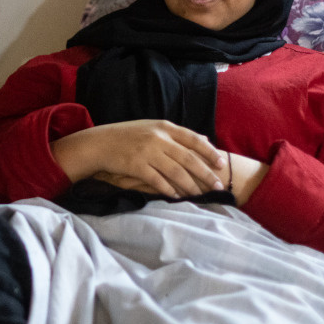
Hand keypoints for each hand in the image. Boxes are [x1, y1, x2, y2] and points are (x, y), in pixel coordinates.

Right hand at [51, 119, 228, 197]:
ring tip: (200, 195)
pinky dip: (169, 189)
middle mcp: (158, 138)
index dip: (210, 152)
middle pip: (188, 158)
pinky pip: (157, 180)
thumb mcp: (154, 128)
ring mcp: (147, 151)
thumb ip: (179, 134)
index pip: (194, 139)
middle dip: (206, 173)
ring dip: (190, 185)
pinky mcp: (136, 165)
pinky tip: (177, 196)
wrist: (100, 143)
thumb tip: (206, 138)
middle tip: (218, 186)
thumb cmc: (129, 136)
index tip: (222, 164)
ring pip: (175, 171)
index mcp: (164, 127)